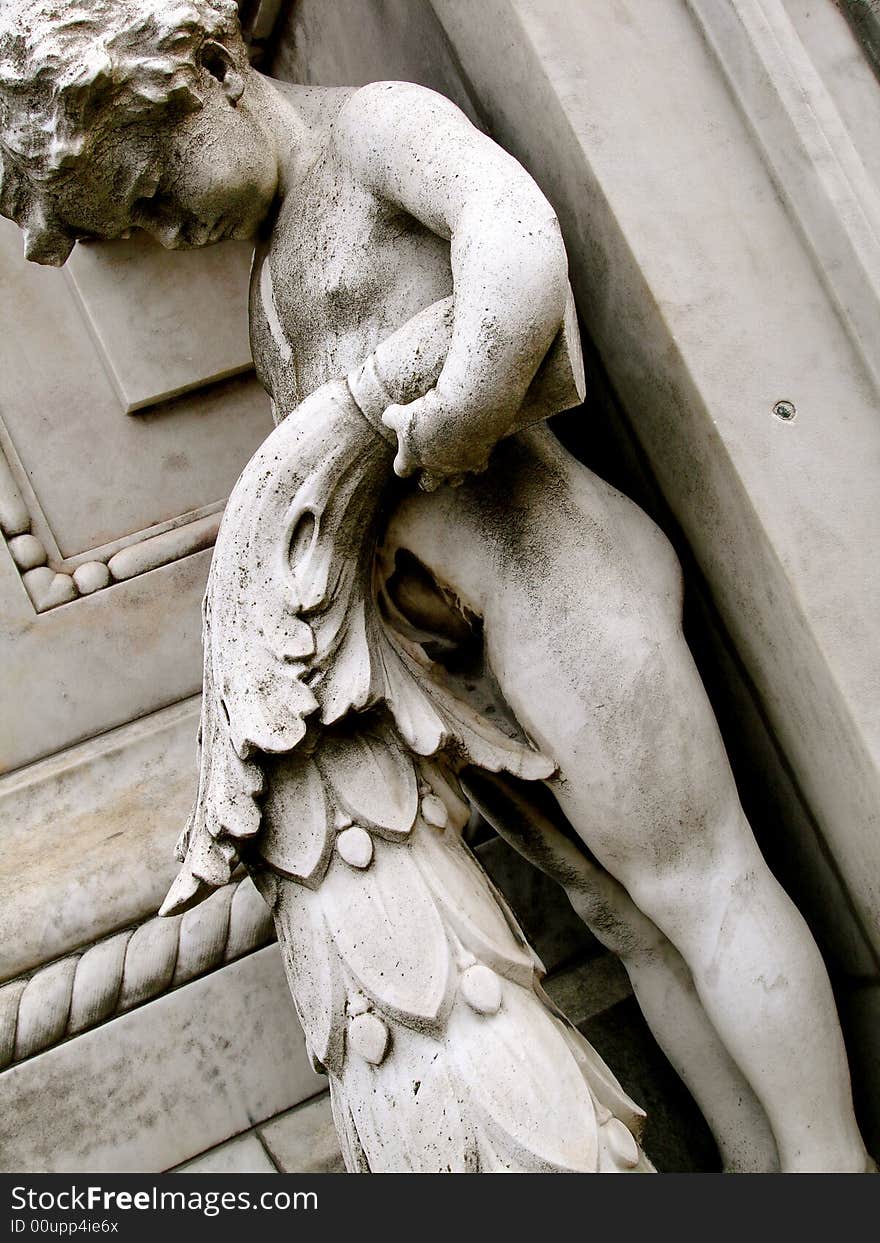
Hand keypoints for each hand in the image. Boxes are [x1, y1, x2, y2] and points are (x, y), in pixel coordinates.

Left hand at [382, 387, 503, 491]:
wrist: (465, 410)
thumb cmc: (430, 411)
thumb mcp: (403, 412)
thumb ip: (391, 417)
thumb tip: (387, 417)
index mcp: (412, 457)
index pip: (401, 470)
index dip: (402, 464)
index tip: (405, 457)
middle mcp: (434, 468)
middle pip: (428, 484)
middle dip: (428, 478)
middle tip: (429, 465)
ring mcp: (456, 467)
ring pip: (455, 481)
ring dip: (453, 473)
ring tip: (454, 462)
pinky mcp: (477, 460)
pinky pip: (478, 468)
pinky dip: (477, 460)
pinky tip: (477, 449)